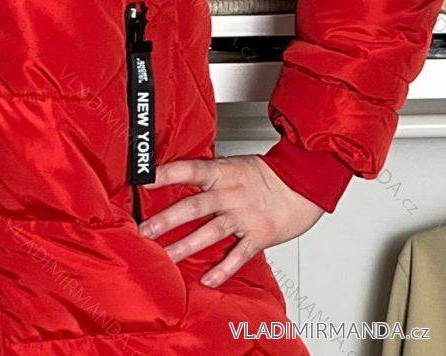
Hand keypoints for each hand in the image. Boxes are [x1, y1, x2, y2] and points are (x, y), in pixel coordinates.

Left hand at [136, 154, 323, 287]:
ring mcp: (245, 216)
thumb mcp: (232, 165)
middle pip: (195, 206)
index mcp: (222, 172)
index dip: (166, 173)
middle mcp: (231, 193)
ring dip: (186, 245)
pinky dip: (223, 269)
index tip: (143, 179)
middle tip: (144, 230)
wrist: (302, 183)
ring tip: (166, 257)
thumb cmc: (264, 176)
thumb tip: (175, 179)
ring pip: (211, 232)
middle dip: (167, 219)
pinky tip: (208, 280)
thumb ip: (208, 176)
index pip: (189, 169)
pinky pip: (238, 255)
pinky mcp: (259, 236)